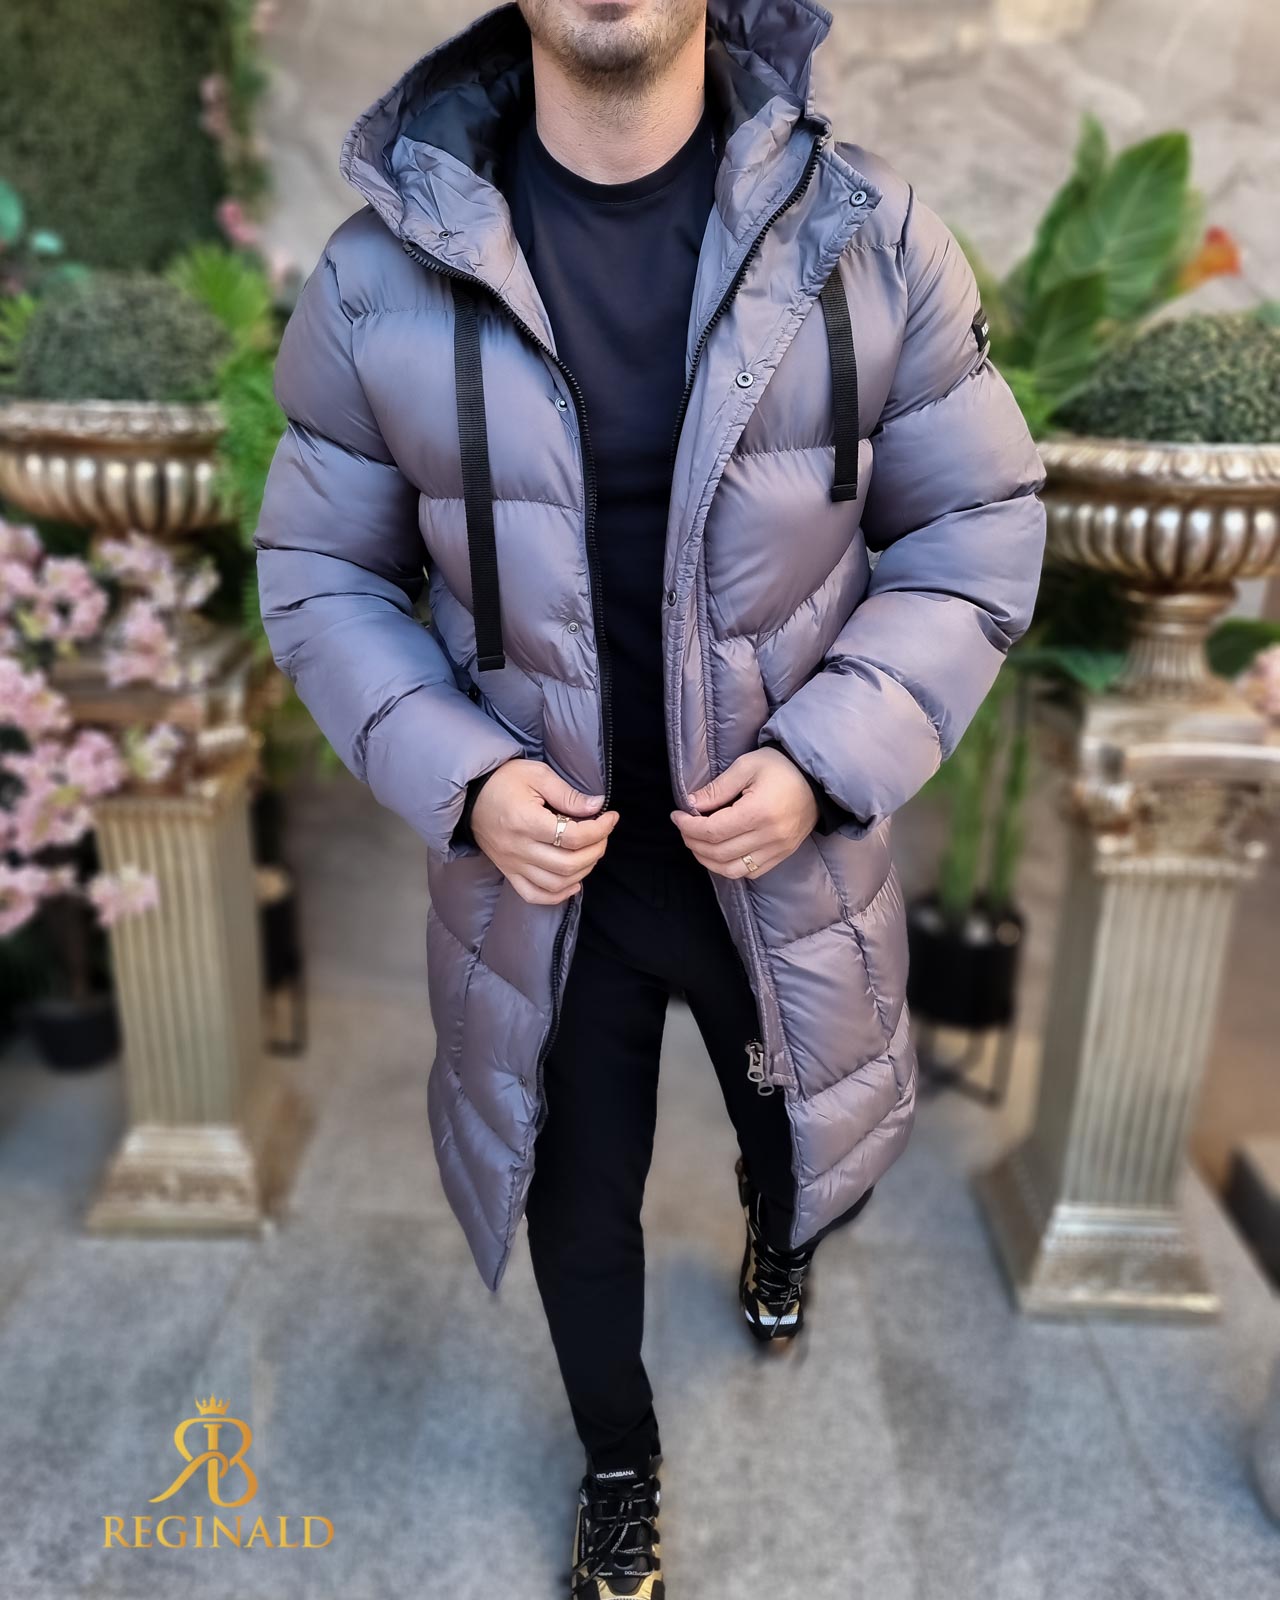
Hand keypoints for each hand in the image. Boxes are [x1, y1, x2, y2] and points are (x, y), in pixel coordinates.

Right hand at [471, 759, 617, 904]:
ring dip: (582, 872)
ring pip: (556, 883)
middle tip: (603, 834)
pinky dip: (557, 895)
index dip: (600, 829)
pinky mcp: (508, 872)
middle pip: (569, 864)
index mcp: (526, 821)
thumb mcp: (537, 774)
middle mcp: (519, 848)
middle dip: (596, 850)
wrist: (470, 795)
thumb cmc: (504, 780)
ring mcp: (512, 864)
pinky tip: (573, 883)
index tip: (610, 817)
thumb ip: (568, 794)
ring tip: (591, 853)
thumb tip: (597, 807)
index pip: (573, 837)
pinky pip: (533, 895)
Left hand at [670, 747, 817, 878]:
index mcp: (759, 812)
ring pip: (732, 869)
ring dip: (708, 860)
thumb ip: (718, 788)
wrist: (817, 780)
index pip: (713, 831)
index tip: (677, 816)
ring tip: (697, 842)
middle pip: (719, 852)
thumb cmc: (781, 767)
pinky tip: (720, 852)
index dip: (689, 827)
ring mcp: (778, 849)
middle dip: (693, 842)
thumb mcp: (746, 766)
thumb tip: (691, 804)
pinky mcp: (783, 855)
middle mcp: (769, 836)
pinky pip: (750, 872)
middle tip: (684, 828)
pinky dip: (729, 867)